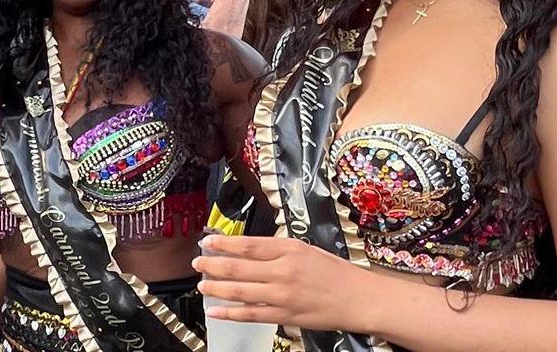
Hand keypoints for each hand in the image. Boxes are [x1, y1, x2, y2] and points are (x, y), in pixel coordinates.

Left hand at [193, 235, 378, 332]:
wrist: (358, 298)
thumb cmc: (336, 273)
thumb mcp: (306, 249)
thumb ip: (278, 249)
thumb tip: (249, 250)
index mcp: (288, 249)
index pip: (247, 244)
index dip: (223, 243)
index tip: (207, 241)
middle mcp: (283, 270)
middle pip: (238, 267)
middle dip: (213, 265)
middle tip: (198, 263)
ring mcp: (282, 295)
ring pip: (240, 291)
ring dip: (217, 288)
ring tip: (202, 285)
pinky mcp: (284, 316)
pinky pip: (251, 314)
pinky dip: (230, 313)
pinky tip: (216, 310)